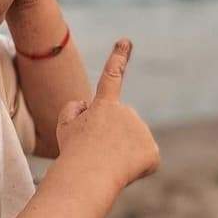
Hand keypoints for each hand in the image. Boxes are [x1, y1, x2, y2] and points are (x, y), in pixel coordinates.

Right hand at [55, 39, 159, 189]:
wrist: (88, 176)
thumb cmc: (74, 152)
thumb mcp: (65, 127)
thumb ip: (74, 110)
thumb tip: (87, 106)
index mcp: (105, 104)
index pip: (111, 77)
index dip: (118, 58)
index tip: (125, 41)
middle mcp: (127, 112)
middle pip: (121, 125)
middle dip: (112, 137)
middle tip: (96, 153)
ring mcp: (142, 131)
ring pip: (132, 143)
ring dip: (121, 153)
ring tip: (106, 163)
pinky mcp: (152, 151)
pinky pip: (144, 159)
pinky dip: (135, 167)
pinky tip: (123, 171)